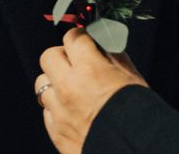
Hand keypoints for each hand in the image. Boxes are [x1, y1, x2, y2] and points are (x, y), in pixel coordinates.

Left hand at [36, 28, 147, 153]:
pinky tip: (71, 110)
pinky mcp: (55, 131)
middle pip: (48, 56)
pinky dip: (55, 107)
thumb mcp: (132, 78)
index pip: (73, 37)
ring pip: (41, 83)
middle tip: (74, 61)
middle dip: (62, 55)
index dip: (80, 36)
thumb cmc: (137, 114)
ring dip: (54, 82)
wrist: (130, 148)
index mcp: (90, 69)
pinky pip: (46, 111)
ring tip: (70, 88)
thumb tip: (105, 44)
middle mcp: (68, 87)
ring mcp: (59, 110)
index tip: (84, 40)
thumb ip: (115, 56)